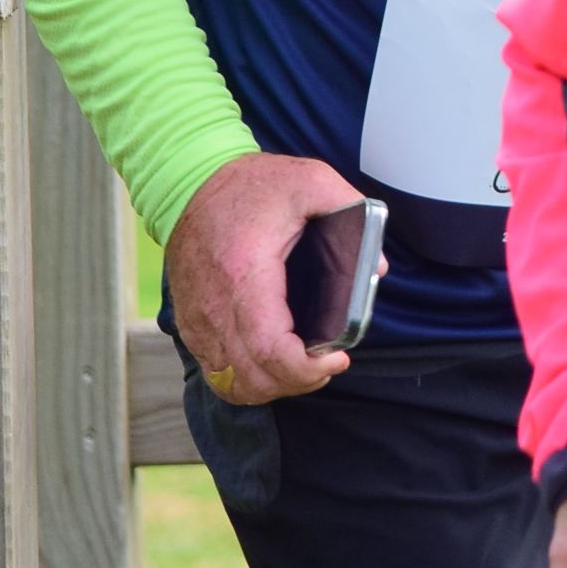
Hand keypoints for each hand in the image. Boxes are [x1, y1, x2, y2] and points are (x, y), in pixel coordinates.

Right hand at [167, 152, 365, 405]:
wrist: (190, 182)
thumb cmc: (251, 184)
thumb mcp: (311, 180)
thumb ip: (352, 211)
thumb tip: (376, 266)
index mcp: (245, 274)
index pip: (270, 350)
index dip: (307, 370)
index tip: (337, 358)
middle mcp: (214, 306)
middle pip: (253, 377)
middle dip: (298, 382)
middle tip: (327, 364)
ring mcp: (197, 320)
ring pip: (231, 383)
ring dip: (272, 387)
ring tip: (303, 367)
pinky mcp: (189, 324)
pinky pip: (215, 372)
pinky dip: (247, 380)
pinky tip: (274, 364)